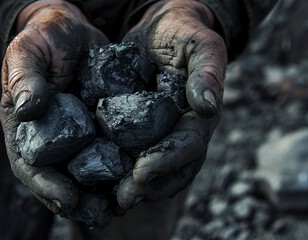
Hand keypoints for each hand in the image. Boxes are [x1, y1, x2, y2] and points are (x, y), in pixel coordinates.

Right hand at [0, 0, 111, 226]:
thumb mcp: (29, 50)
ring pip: (86, 174)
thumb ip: (26, 76)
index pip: (30, 164)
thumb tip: (28, 108)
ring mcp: (76, 137)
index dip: (46, 185)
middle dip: (79, 201)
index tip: (68, 198)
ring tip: (122, 207)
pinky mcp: (100, 130)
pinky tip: (138, 180)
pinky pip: (109, 154)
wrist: (73, 31)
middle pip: (60, 179)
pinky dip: (121, 171)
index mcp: (26, 128)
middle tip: (102, 215)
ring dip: (102, 195)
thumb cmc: (45, 39)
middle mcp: (51, 140)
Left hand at [117, 0, 226, 208]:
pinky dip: (118, 173)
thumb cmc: (182, 32)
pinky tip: (99, 183)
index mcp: (199, 116)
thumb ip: (208, 70)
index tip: (142, 171)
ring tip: (110, 200)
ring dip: (134, 189)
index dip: (168, 160)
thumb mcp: (199, 43)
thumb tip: (207, 105)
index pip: (190, 145)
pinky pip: (130, 156)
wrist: (160, 29)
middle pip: (173, 169)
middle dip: (150, 186)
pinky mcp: (138, 131)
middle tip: (123, 198)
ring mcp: (161, 135)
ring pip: (154, 172)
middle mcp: (182, 132)